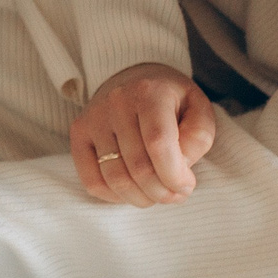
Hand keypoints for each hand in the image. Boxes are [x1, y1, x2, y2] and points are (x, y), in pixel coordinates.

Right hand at [72, 62, 214, 206]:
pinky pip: (92, 181)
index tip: (186, 186)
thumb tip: (180, 166)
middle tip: (175, 194)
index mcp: (149, 92)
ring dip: (141, 198)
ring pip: (116, 179)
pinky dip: (115, 196)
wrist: (135, 79)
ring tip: (157, 193)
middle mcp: (116, 102)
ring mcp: (93, 118)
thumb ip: (198, 137)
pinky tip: (132, 190)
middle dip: (162, 192)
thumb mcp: (199, 110)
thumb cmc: (172, 102)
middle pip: (138, 167)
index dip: (174, 175)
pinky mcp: (79, 133)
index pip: (158, 144)